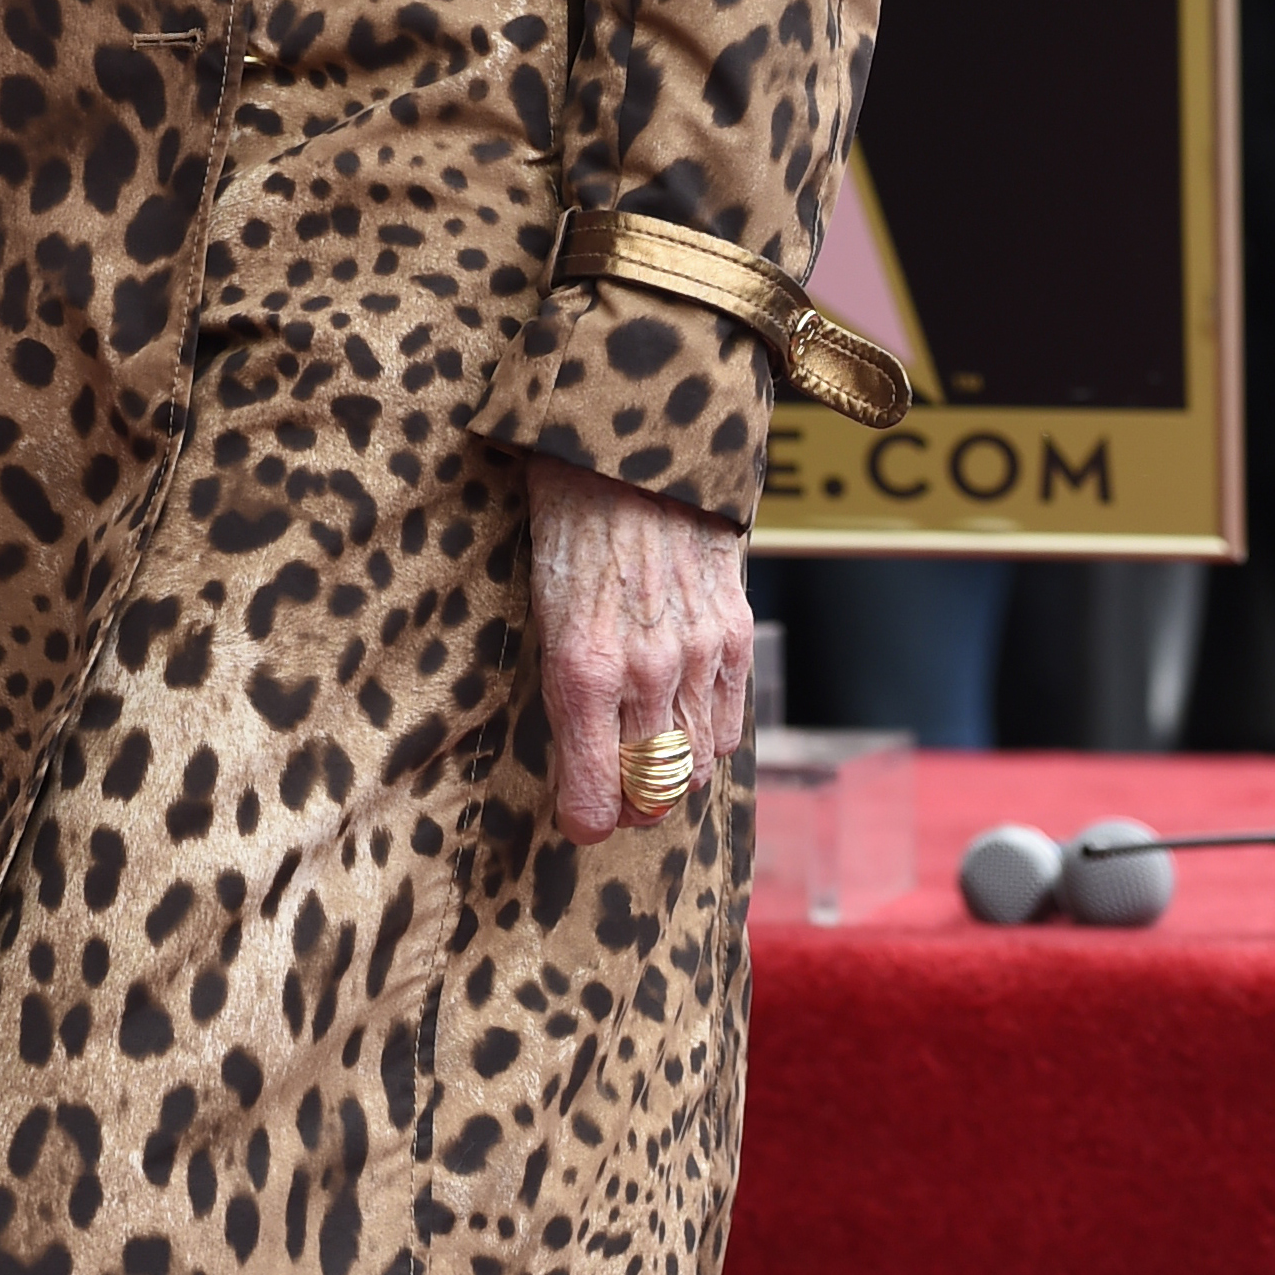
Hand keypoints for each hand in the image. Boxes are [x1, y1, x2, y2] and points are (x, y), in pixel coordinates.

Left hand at [525, 451, 751, 846]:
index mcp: (581, 668)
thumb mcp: (542, 608)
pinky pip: (728, 726)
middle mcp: (644, 672)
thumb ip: (565, 686)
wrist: (630, 453)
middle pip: (653, 792)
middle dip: (630, 804)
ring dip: (670, 774)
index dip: (587, 820)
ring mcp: (696, 656)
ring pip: (695, 767)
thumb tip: (580, 758)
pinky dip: (705, 737)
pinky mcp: (732, 635)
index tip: (581, 821)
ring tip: (646, 753)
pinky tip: (682, 715)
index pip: (595, 794)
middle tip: (613, 790)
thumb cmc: (568, 526)